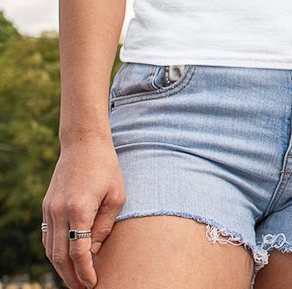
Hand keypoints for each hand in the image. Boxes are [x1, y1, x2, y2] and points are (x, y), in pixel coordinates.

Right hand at [43, 138, 125, 288]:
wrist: (83, 145)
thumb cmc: (106, 168)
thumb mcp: (116, 195)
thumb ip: (105, 226)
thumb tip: (94, 251)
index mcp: (79, 209)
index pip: (79, 251)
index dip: (85, 271)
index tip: (94, 283)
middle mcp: (59, 212)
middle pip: (60, 256)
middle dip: (71, 276)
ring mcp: (49, 210)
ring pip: (50, 249)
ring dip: (60, 268)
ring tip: (75, 279)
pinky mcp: (46, 207)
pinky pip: (47, 237)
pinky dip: (55, 253)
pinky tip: (65, 260)